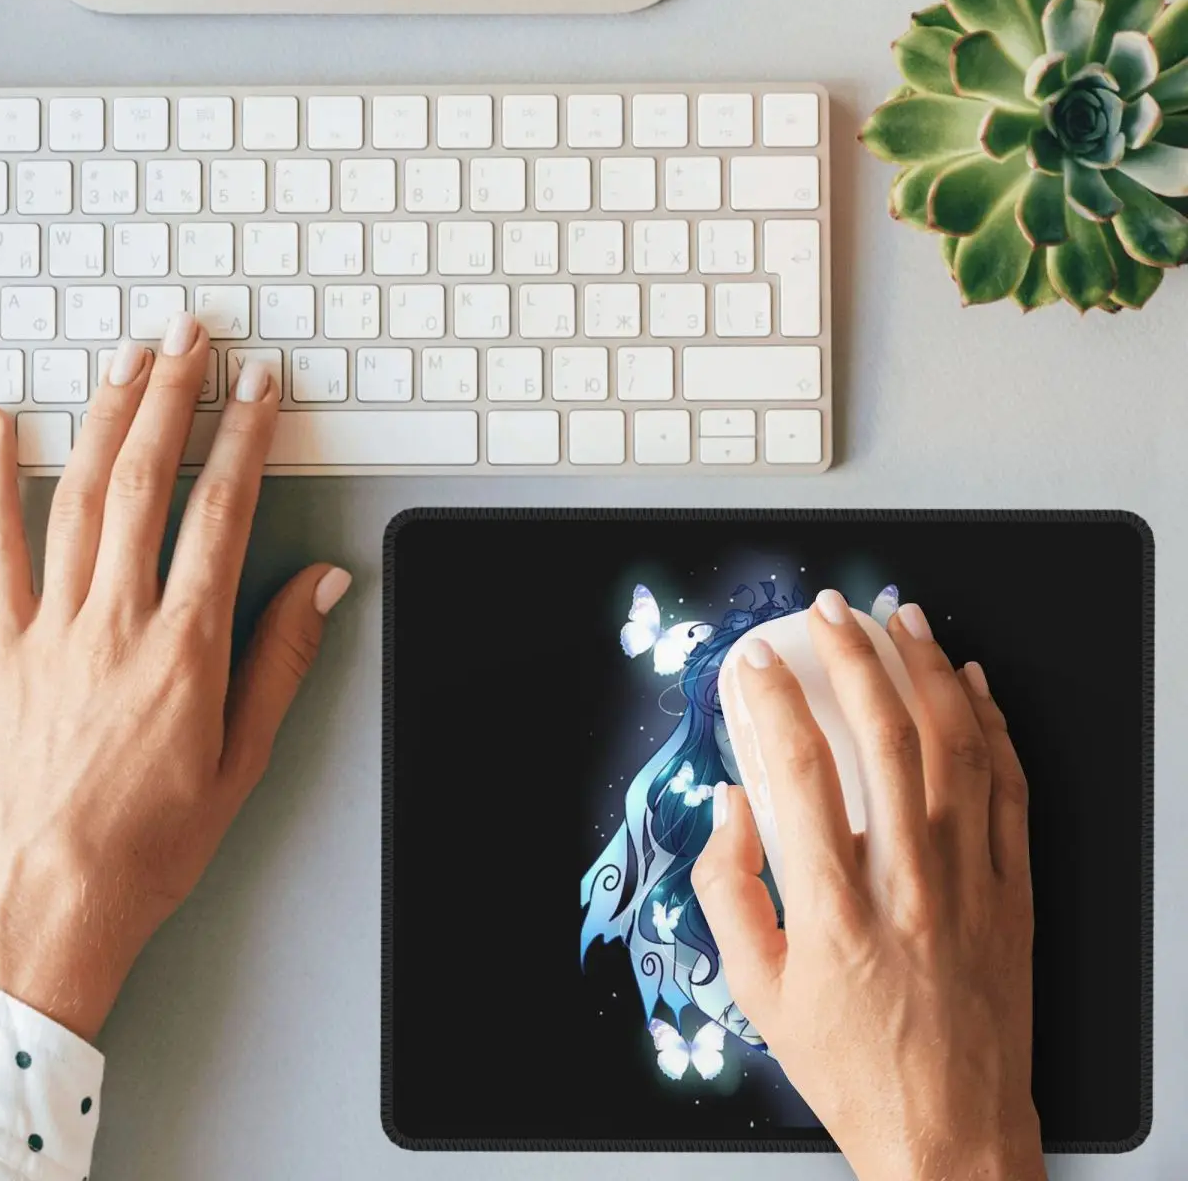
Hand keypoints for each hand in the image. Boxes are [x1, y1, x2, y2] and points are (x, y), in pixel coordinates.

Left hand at [0, 316, 349, 1041]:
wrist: (44, 904)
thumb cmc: (150, 841)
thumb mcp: (243, 757)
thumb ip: (281, 658)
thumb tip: (322, 585)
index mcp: (185, 649)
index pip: (223, 515)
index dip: (245, 440)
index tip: (260, 390)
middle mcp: (114, 624)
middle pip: (146, 484)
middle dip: (173, 399)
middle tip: (192, 338)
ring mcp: (46, 630)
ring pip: (76, 499)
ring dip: (105, 420)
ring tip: (128, 361)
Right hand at [694, 591, 1042, 1180]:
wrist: (953, 1132)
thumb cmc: (852, 1067)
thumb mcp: (758, 992)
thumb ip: (729, 891)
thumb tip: (730, 809)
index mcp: (834, 910)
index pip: (797, 773)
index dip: (771, 701)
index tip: (753, 663)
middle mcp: (907, 883)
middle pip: (883, 738)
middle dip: (851, 656)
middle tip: (829, 613)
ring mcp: (970, 882)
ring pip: (956, 747)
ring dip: (925, 670)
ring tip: (901, 620)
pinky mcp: (1014, 890)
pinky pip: (1010, 787)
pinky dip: (992, 724)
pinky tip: (970, 683)